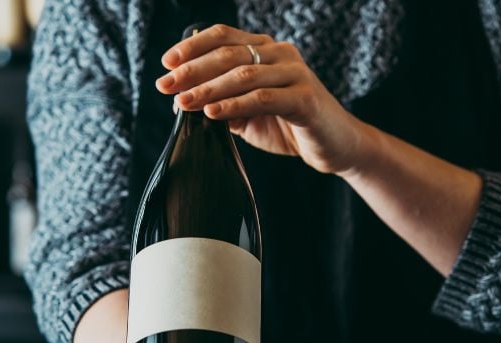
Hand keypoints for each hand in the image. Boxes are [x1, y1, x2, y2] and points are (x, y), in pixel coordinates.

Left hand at [157, 24, 365, 174]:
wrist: (335, 147)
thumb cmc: (290, 127)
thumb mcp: (249, 115)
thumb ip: (222, 104)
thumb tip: (183, 102)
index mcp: (266, 49)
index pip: (223, 36)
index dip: (193, 46)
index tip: (167, 63)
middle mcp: (281, 54)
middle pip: (229, 53)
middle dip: (192, 69)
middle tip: (166, 85)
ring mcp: (296, 73)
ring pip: (244, 74)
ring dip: (209, 89)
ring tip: (183, 102)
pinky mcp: (305, 98)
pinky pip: (263, 98)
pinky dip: (234, 105)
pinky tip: (213, 113)